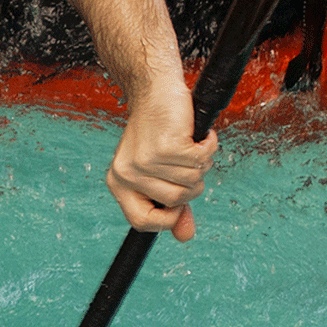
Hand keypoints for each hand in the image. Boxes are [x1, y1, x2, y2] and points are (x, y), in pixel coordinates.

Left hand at [106, 84, 216, 241]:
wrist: (156, 89)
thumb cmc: (158, 131)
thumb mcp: (160, 171)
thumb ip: (172, 206)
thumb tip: (185, 236)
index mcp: (118, 183)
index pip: (141, 222)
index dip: (165, 219)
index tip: (178, 207)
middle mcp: (127, 174)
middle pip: (175, 201)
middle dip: (191, 183)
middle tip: (185, 158)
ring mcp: (145, 161)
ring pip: (191, 181)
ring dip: (200, 163)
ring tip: (189, 143)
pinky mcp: (165, 146)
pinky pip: (200, 161)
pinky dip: (207, 146)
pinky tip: (198, 134)